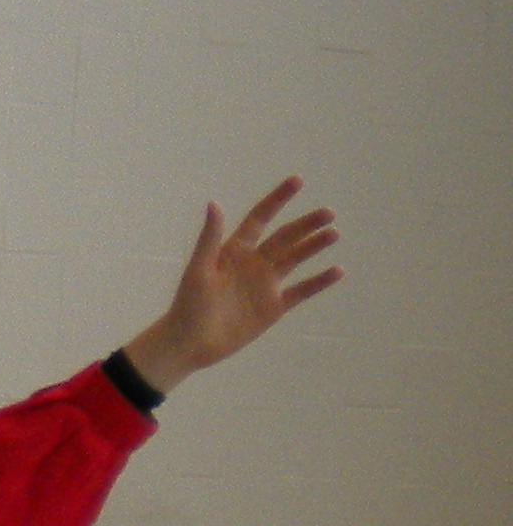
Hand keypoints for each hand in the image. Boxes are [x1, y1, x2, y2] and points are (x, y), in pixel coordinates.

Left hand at [124, 179, 342, 393]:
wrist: (188, 344)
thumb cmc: (187, 306)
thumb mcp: (198, 270)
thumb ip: (209, 238)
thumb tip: (214, 203)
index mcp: (234, 251)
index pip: (260, 218)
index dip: (277, 199)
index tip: (297, 180)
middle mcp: (253, 264)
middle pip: (285, 237)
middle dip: (306, 224)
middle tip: (328, 213)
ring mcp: (265, 285)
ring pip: (296, 259)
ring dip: (314, 246)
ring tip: (333, 233)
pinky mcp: (273, 307)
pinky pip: (301, 291)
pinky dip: (319, 281)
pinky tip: (338, 270)